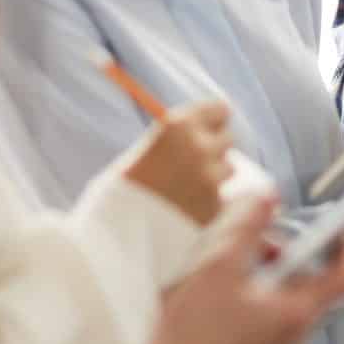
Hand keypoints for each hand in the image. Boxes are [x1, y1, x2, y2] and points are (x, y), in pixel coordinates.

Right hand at [124, 101, 233, 224]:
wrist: (115, 233)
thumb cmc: (120, 190)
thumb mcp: (144, 152)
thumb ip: (174, 141)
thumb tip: (197, 135)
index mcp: (179, 125)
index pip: (219, 110)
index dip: (214, 121)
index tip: (210, 129)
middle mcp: (199, 147)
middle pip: (228, 138)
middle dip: (215, 148)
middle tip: (198, 161)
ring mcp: (210, 178)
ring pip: (228, 169)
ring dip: (215, 175)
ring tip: (187, 187)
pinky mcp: (214, 206)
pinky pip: (220, 197)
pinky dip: (207, 202)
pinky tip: (184, 209)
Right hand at [148, 198, 343, 343]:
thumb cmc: (190, 336)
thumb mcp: (219, 266)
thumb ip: (249, 227)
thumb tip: (267, 198)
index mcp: (294, 316)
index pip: (341, 276)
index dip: (342, 245)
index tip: (336, 228)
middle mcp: (293, 342)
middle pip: (307, 289)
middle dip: (285, 260)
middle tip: (256, 248)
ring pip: (283, 309)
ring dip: (263, 285)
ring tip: (227, 278)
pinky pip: (265, 331)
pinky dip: (251, 310)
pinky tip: (217, 309)